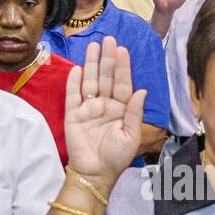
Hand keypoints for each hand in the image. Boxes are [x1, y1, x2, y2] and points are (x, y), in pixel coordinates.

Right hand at [64, 37, 145, 188]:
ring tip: (93, 46)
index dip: (123, 67)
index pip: (123, 83)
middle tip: (109, 39)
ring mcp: (88, 108)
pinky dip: (74, 82)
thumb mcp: (131, 136)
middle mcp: (105, 105)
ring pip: (90, 81)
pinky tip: (77, 69)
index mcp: (121, 109)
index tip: (123, 50)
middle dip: (107, 59)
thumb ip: (134, 112)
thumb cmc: (116, 158)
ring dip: (91, 64)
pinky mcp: (73, 115)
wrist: (95, 174)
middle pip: (106, 77)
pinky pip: (73, 95)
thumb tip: (141, 90)